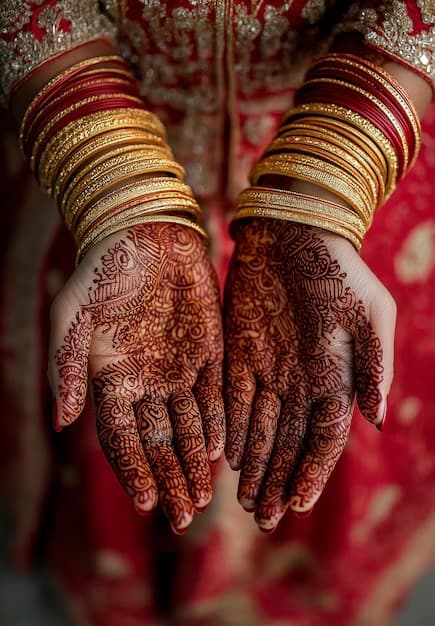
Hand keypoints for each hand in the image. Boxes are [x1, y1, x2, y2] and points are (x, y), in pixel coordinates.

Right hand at [48, 223, 224, 532]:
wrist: (144, 233)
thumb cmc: (102, 271)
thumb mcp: (73, 315)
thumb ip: (67, 368)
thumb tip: (64, 423)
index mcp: (110, 380)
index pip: (122, 440)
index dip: (134, 472)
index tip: (150, 503)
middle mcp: (146, 383)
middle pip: (159, 443)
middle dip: (171, 480)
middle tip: (186, 517)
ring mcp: (180, 370)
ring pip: (189, 427)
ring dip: (195, 463)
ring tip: (205, 498)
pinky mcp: (210, 352)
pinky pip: (216, 396)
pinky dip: (218, 424)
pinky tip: (222, 451)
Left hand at [224, 219, 394, 530]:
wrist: (295, 233)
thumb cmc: (338, 270)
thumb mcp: (368, 313)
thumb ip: (374, 366)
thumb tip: (377, 420)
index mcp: (335, 378)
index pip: (323, 440)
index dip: (311, 473)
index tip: (297, 505)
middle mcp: (301, 383)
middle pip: (288, 444)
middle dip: (279, 482)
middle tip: (264, 519)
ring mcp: (269, 370)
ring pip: (260, 430)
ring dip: (254, 466)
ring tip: (244, 502)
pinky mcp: (239, 354)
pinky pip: (233, 400)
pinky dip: (230, 430)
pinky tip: (225, 457)